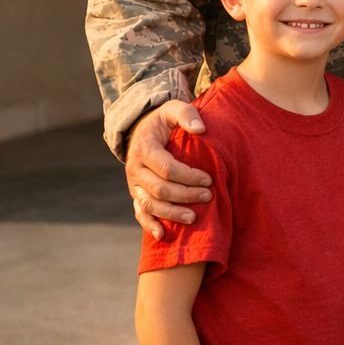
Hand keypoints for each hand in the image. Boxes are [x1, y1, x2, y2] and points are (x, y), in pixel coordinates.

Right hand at [127, 100, 212, 239]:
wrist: (142, 130)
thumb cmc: (163, 121)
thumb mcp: (173, 109)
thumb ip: (186, 114)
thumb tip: (201, 129)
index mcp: (144, 149)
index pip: (166, 168)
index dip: (188, 176)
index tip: (209, 179)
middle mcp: (135, 169)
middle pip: (160, 189)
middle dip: (185, 196)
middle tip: (208, 197)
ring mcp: (134, 185)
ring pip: (150, 205)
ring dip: (171, 214)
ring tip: (193, 217)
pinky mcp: (137, 195)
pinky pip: (140, 213)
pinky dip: (149, 225)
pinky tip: (162, 235)